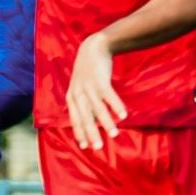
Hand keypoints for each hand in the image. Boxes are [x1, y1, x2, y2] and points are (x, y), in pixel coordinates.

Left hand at [65, 32, 126, 150]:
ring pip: (97, 109)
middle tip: (98, 147)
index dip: (80, 132)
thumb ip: (85, 102)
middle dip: (92, 133)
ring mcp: (89, 87)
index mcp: (72, 96)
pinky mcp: (100, 80)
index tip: (85, 147)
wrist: (93, 47)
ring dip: (106, 122)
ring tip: (114, 134)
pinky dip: (115, 106)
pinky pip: (108, 96)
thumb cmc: (89, 71)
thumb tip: (92, 121)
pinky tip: (123, 116)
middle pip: (85, 117)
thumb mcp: (81, 86)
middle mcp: (78, 93)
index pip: (75, 118)